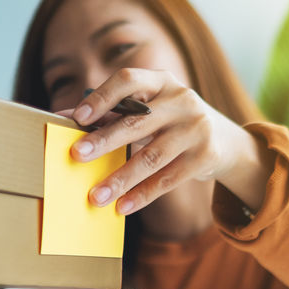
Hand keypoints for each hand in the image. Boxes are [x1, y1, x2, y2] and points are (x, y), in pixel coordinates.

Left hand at [63, 68, 252, 214]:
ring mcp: (197, 128)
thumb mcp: (150, 109)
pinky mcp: (206, 156)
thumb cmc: (172, 122)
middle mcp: (182, 100)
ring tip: (96, 196)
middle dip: (104, 140)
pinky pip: (168, 179)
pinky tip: (123, 206)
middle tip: (77, 155)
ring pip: (152, 156)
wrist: (225, 141)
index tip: (78, 118)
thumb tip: (63, 117)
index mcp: (162, 81)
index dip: (102, 97)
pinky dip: (143, 195)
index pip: (128, 81)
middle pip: (137, 122)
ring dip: (121, 178)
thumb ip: (111, 112)